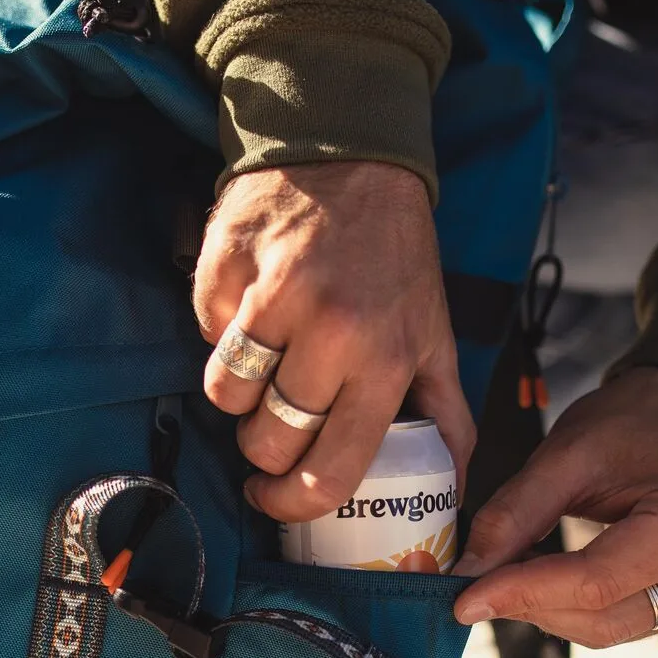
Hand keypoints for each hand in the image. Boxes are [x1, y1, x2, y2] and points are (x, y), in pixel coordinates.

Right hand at [194, 161, 475, 521]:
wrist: (351, 154)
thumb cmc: (393, 257)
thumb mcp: (434, 335)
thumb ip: (443, 416)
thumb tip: (452, 492)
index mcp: (387, 360)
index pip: (330, 471)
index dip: (293, 504)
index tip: (274, 500)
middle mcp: (333, 332)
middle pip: (266, 441)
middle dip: (262, 443)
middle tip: (275, 415)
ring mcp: (275, 295)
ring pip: (225, 394)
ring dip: (239, 388)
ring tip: (265, 355)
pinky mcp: (229, 265)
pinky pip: (205, 334)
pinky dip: (220, 330)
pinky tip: (250, 304)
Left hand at [453, 368, 657, 644]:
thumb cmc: (641, 419)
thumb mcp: (568, 453)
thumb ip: (514, 514)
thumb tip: (469, 571)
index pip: (596, 582)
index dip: (522, 594)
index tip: (465, 598)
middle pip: (603, 618)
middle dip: (529, 606)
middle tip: (474, 585)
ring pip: (610, 629)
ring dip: (547, 610)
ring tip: (507, 573)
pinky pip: (622, 621)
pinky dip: (572, 607)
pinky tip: (540, 577)